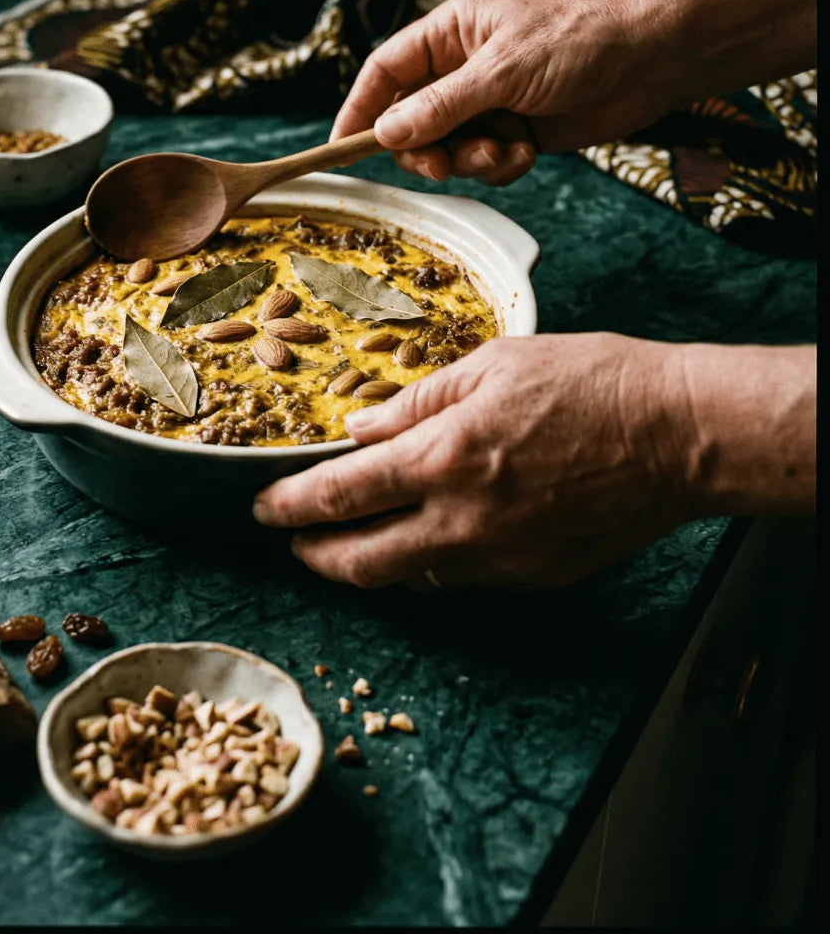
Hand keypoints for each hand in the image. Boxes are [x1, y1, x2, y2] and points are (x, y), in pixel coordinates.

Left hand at [252, 333, 699, 590]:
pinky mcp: (535, 576)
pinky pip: (462, 578)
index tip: (264, 509)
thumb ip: (416, 403)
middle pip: (360, 561)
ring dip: (372, 562)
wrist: (678, 433)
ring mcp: (500, 557)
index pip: (340, 495)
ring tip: (357, 539)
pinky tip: (430, 537)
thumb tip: (359, 429)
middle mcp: (463, 521)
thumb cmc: (588, 381)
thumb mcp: (491, 365)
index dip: (292, 506)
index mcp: (444, 458)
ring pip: (409, 578)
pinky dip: (432, 562)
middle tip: (298, 541)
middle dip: (315, 556)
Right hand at [331, 0, 668, 186]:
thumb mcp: (502, 72)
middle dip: (425, 149)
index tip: (342, 146)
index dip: (359, 108)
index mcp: (449, 34)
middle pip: (409, 120)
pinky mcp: (512, 130)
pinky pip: (483, 161)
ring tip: (506, 148)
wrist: (651, 60)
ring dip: (471, 160)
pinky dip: (501, 164)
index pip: (384, 72)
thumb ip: (440, 106)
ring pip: (447, 147)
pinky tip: (528, 150)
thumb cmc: (579, 42)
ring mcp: (486, 102)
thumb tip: (386, 132)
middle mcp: (460, 68)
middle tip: (442, 166)